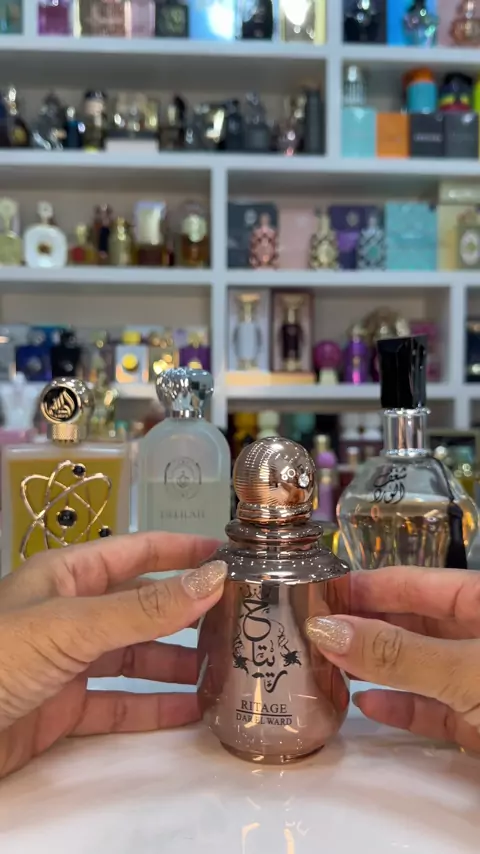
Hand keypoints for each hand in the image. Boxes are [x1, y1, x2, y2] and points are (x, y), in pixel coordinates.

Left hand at [0, 533, 225, 778]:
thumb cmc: (1, 658)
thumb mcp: (72, 626)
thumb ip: (143, 608)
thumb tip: (212, 578)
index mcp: (67, 577)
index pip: (135, 552)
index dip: (179, 550)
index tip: (227, 554)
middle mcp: (71, 614)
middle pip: (140, 607)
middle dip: (185, 614)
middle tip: (237, 621)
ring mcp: (68, 662)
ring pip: (134, 656)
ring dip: (175, 664)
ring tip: (221, 671)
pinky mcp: (64, 708)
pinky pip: (118, 703)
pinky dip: (153, 707)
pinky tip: (188, 712)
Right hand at [305, 566, 479, 750]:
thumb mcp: (463, 669)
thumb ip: (397, 653)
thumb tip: (325, 630)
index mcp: (478, 601)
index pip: (410, 583)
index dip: (362, 586)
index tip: (312, 593)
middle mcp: (475, 635)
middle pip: (408, 623)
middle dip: (359, 628)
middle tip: (308, 634)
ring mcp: (474, 681)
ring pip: (415, 667)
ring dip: (372, 668)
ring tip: (324, 666)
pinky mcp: (477, 724)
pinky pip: (431, 708)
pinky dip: (399, 706)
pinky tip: (364, 704)